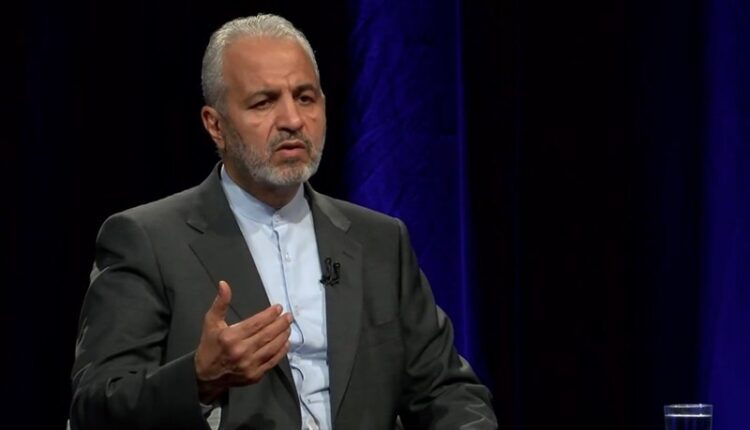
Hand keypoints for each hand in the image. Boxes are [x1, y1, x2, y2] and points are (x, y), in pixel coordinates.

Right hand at [194, 280, 291, 402]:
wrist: (206, 376)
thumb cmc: (209, 346)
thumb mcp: (211, 322)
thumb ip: (220, 303)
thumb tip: (224, 284)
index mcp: (230, 337)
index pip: (256, 323)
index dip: (270, 314)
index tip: (278, 308)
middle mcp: (241, 351)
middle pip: (267, 334)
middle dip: (281, 323)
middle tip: (288, 316)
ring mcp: (249, 365)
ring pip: (272, 347)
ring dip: (283, 335)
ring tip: (288, 326)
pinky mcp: (254, 375)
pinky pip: (272, 361)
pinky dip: (281, 351)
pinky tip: (285, 342)